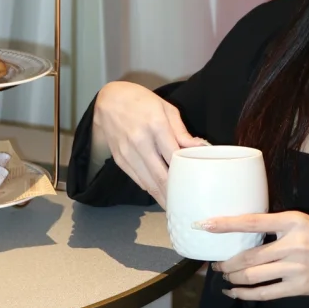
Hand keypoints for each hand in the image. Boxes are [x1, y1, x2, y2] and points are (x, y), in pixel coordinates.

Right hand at [92, 81, 207, 206]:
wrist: (109, 100)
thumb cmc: (142, 102)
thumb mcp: (166, 108)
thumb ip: (182, 131)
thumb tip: (199, 147)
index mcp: (156, 126)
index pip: (174, 156)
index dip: (185, 173)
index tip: (196, 186)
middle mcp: (140, 141)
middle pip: (160, 175)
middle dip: (173, 193)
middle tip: (187, 205)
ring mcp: (127, 153)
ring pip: (148, 182)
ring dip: (161, 197)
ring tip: (175, 207)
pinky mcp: (119, 160)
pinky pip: (137, 179)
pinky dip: (149, 188)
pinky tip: (159, 195)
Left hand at [198, 211, 308, 300]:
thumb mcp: (305, 222)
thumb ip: (279, 227)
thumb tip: (245, 233)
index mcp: (293, 221)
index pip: (252, 222)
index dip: (226, 224)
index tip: (205, 225)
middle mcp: (292, 244)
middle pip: (247, 255)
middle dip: (226, 261)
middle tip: (215, 263)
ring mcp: (295, 268)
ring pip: (252, 275)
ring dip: (232, 277)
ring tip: (224, 276)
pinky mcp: (298, 287)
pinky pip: (264, 293)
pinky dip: (244, 294)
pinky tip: (234, 292)